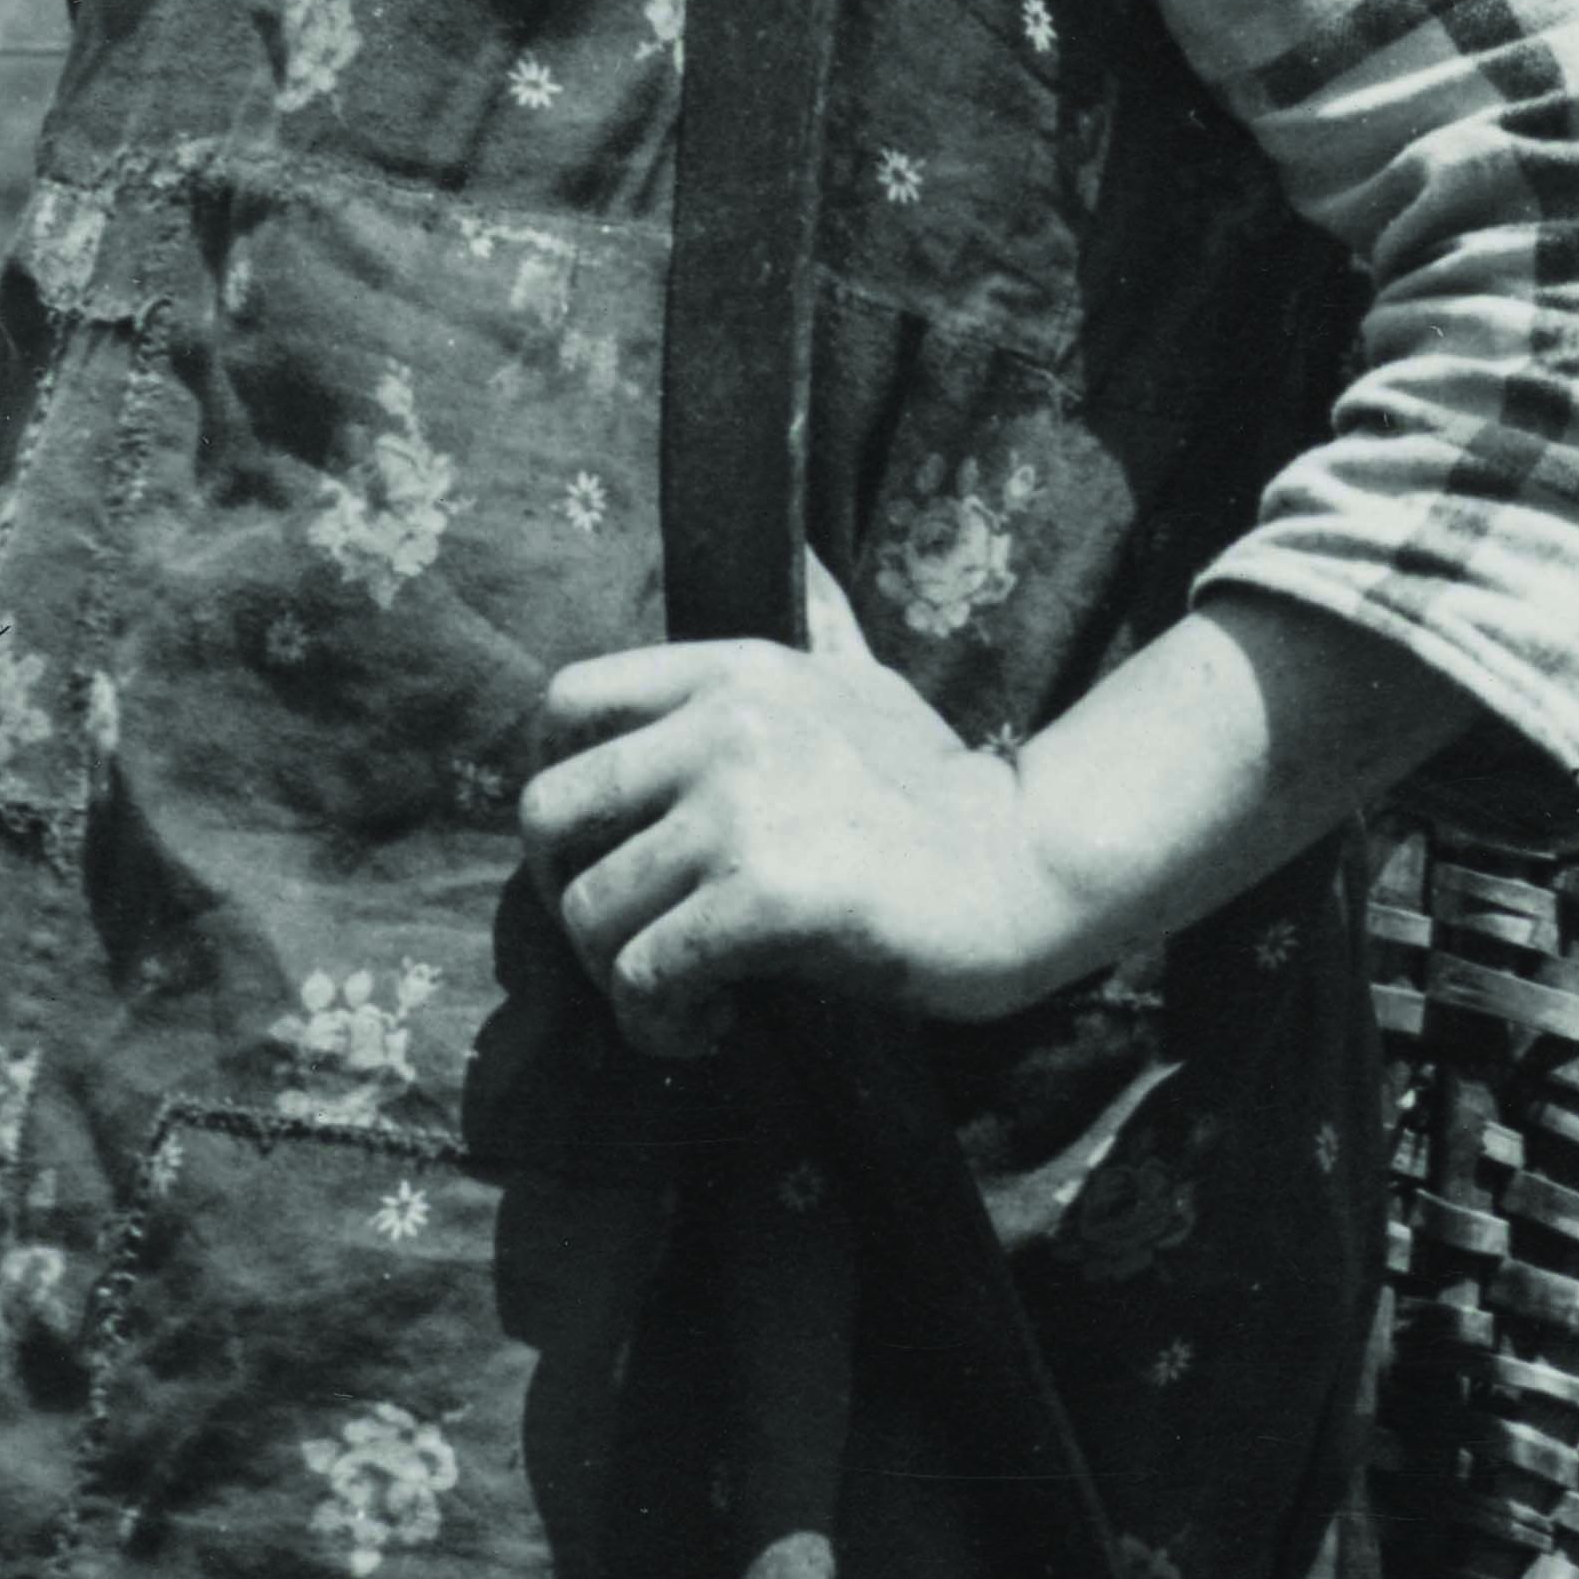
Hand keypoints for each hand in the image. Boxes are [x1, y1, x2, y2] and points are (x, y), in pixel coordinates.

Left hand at [519, 560, 1071, 1041]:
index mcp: (732, 672)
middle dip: (564, 894)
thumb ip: (820, 625)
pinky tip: (709, 1030)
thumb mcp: (870, 678)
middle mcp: (721, 729)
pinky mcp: (765, 898)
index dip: (560, 788)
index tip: (600, 849)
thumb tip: (807, 548)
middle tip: (624, 941)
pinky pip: (645, 974)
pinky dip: (657, 1022)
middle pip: (550, 812)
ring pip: (588, 910)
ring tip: (679, 1004)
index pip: (566, 702)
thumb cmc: (944, 792)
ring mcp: (740, 811)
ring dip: (614, 979)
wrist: (1028, 867)